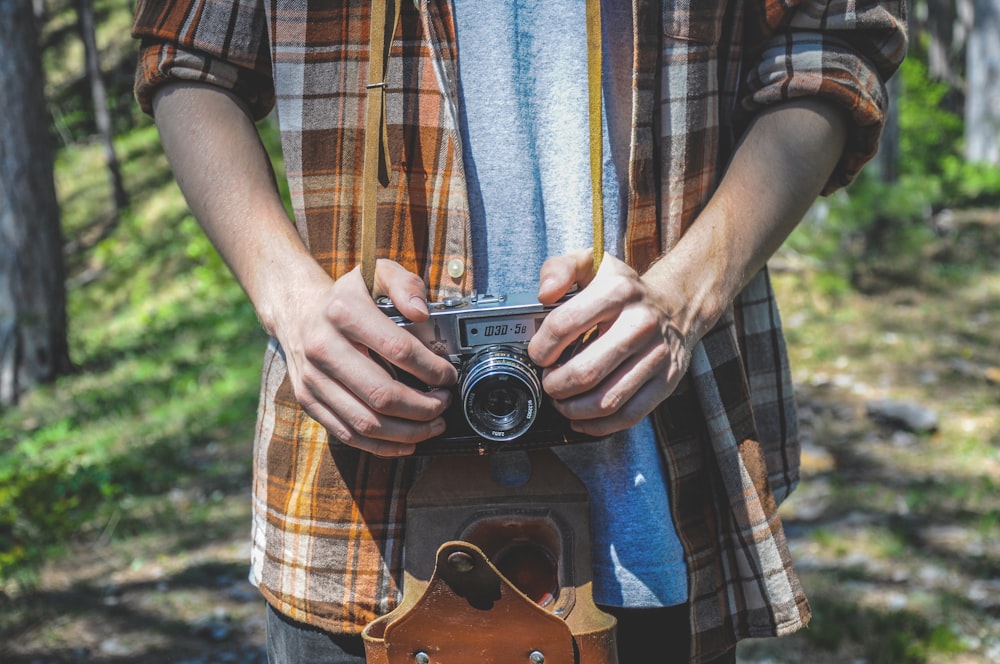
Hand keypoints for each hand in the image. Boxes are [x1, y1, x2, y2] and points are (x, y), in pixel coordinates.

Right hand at [275, 260, 457, 456]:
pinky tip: (406, 442)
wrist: (297, 310)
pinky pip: (348, 434)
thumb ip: (405, 284)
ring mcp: (312, 378)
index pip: (397, 349)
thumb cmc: (348, 296)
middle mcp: (323, 346)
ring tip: (432, 425)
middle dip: (423, 407)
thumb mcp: (376, 272)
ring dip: (407, 432)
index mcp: (343, 311)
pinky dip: (381, 446)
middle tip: (443, 404)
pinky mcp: (308, 400)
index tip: (448, 375)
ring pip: (366, 422)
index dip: (431, 368)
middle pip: (382, 393)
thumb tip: (422, 312)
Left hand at [528, 249, 693, 437]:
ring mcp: (657, 355)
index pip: (564, 325)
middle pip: (585, 371)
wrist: (676, 304)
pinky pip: (629, 415)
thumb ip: (560, 269)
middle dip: (555, 385)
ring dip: (574, 408)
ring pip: (607, 400)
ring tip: (561, 401)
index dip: (541, 347)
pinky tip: (581, 418)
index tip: (538, 354)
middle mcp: (641, 323)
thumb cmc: (624, 290)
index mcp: (618, 291)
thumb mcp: (592, 263)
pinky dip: (598, 425)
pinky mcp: (667, 381)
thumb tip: (545, 294)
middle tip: (548, 382)